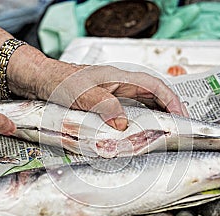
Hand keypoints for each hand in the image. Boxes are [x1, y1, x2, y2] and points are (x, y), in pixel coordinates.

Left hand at [9, 53, 187, 130]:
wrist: (39, 81)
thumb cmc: (57, 82)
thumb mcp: (80, 94)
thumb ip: (102, 106)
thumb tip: (122, 125)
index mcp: (118, 78)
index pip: (154, 85)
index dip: (170, 99)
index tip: (181, 115)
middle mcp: (119, 85)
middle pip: (153, 95)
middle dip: (168, 110)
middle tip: (179, 129)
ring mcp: (112, 95)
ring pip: (142, 105)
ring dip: (155, 117)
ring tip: (165, 133)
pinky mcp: (104, 105)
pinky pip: (128, 113)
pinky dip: (138, 122)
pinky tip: (138, 133)